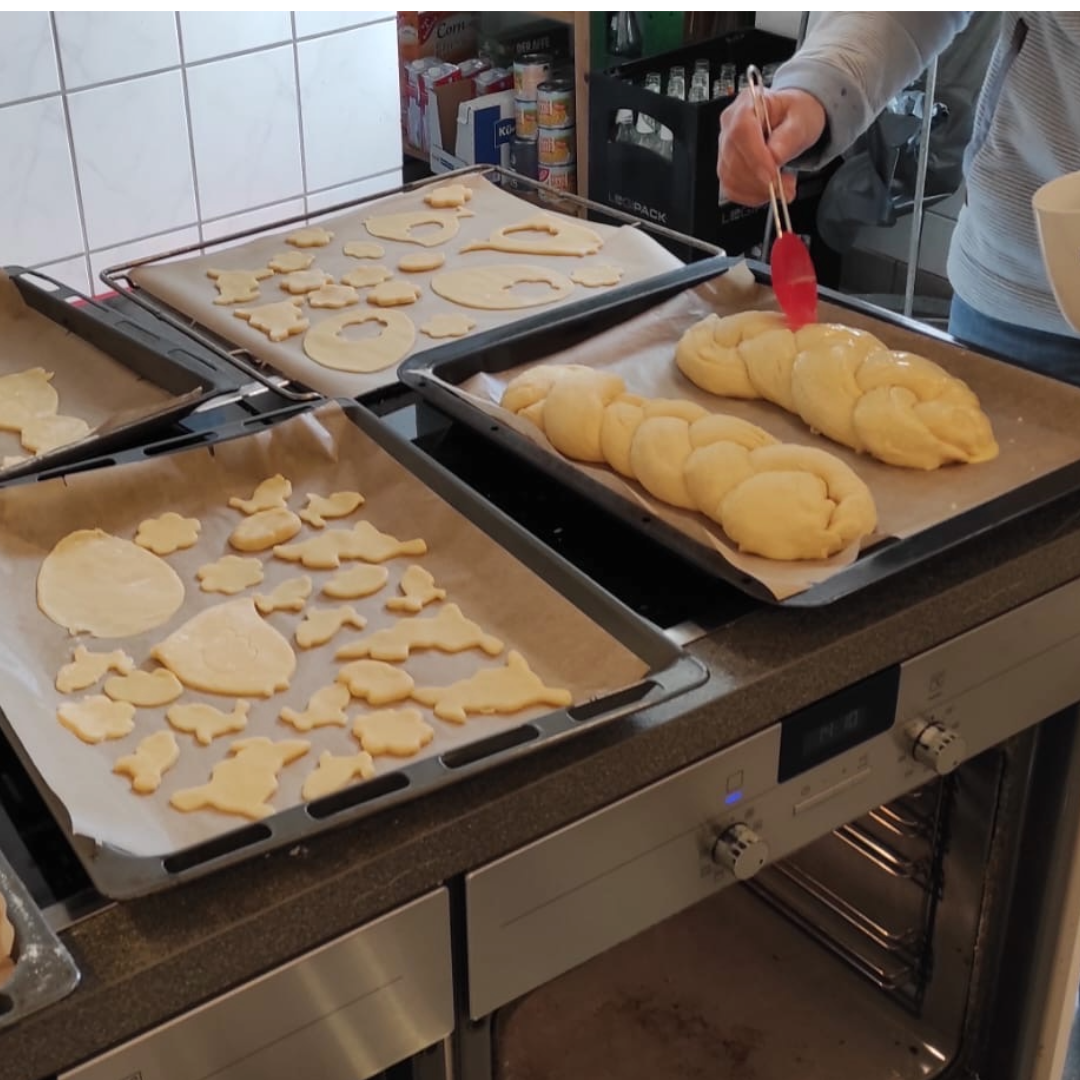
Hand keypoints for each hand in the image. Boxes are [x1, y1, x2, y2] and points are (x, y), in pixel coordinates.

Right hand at [717, 87, 826, 206]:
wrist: (791, 120)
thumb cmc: (795, 114)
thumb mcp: (802, 118)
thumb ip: (789, 136)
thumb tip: (775, 157)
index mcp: (747, 104)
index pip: (741, 132)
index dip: (755, 157)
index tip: (772, 175)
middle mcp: (730, 125)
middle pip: (732, 158)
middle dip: (759, 180)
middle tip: (785, 187)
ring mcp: (724, 148)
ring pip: (730, 177)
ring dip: (757, 190)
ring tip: (781, 187)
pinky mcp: (727, 168)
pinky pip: (732, 189)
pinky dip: (751, 196)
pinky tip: (768, 192)